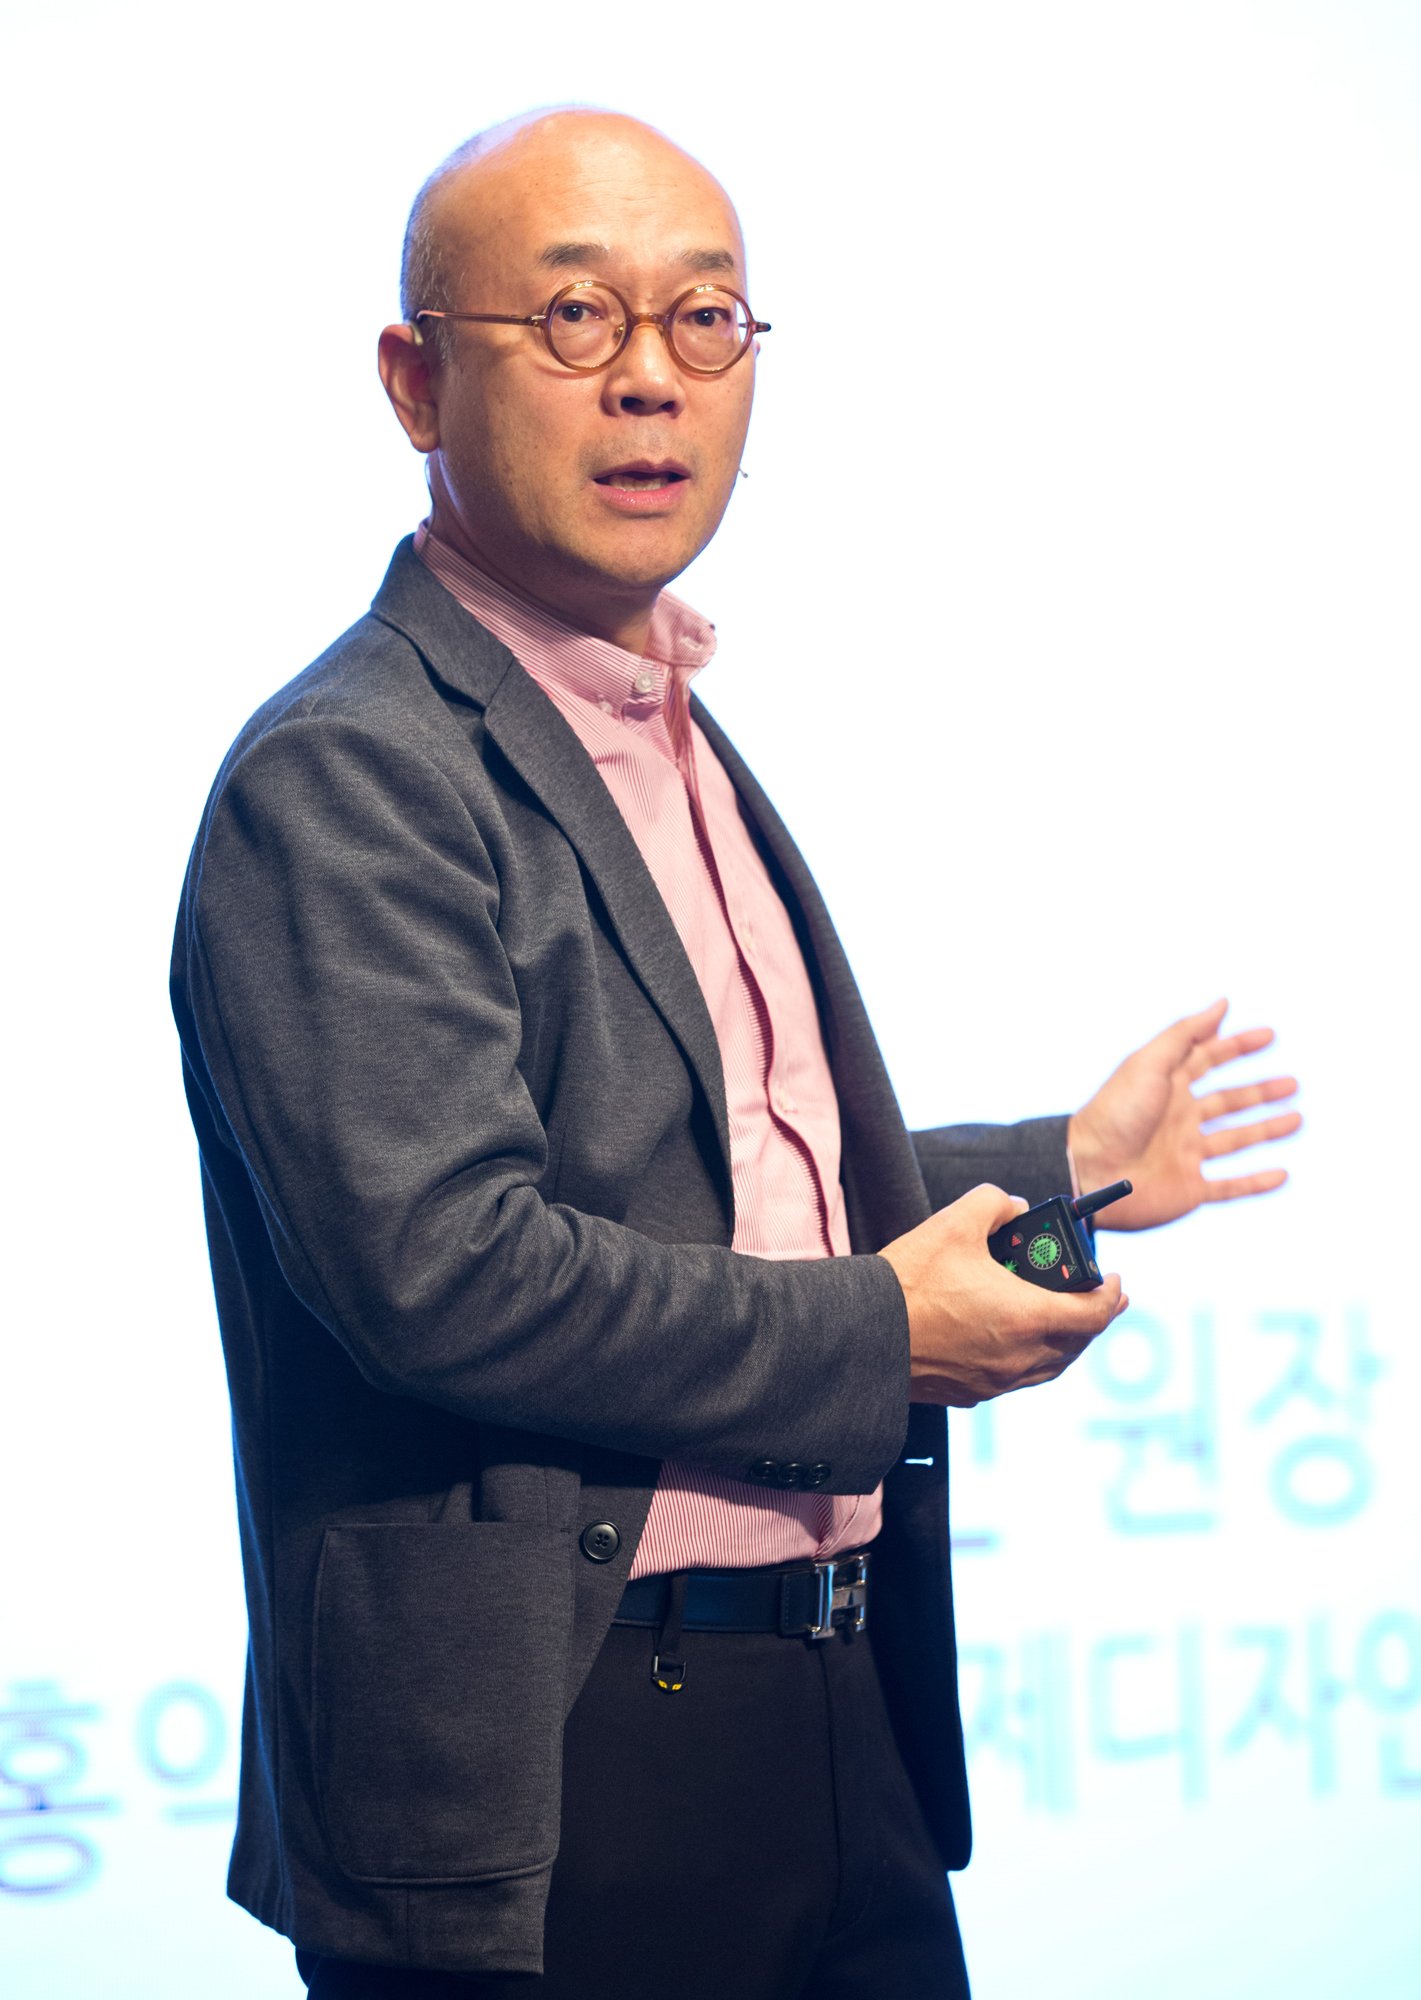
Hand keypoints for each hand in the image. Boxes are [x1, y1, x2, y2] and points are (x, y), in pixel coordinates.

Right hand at [879, 1184, 1126, 1406]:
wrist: (863, 1334)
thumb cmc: (908, 1282)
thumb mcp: (954, 1222)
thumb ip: (995, 1203)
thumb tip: (1014, 1207)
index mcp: (1026, 1318)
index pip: (1094, 1314)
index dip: (1112, 1295)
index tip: (1115, 1277)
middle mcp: (1019, 1358)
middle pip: (1078, 1343)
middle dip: (1096, 1317)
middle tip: (1103, 1296)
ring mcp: (996, 1381)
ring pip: (1051, 1365)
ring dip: (1067, 1340)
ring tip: (1067, 1319)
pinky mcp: (972, 1394)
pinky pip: (1019, 1377)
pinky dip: (1034, 1356)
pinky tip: (1019, 1339)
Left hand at [1068, 999, 1300, 1230]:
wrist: (1089, 1171)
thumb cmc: (1115, 1113)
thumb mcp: (1149, 1064)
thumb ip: (1186, 1035)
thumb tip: (1222, 1003)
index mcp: (1167, 1086)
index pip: (1209, 1059)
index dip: (1237, 1046)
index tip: (1270, 1035)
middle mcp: (1178, 1118)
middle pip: (1228, 1101)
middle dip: (1260, 1092)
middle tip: (1293, 1084)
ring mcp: (1185, 1154)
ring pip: (1235, 1141)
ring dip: (1266, 1130)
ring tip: (1296, 1120)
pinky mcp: (1189, 1189)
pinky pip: (1230, 1186)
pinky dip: (1256, 1183)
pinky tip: (1282, 1175)